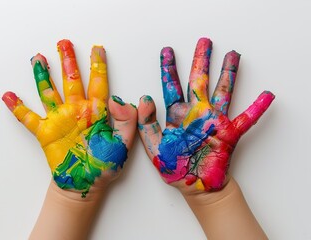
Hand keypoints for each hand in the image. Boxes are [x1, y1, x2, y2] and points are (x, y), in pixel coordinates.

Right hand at [2, 39, 136, 197]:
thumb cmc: (104, 165)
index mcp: (96, 112)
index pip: (98, 83)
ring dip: (43, 76)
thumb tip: (119, 98)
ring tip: (37, 58)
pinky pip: (29, 118)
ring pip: (50, 92)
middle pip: (71, 81)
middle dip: (68, 62)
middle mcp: (76, 111)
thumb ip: (126, 120)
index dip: (98, 66)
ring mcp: (60, 120)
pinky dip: (18, 107)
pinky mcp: (46, 133)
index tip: (97, 49)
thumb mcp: (122, 144)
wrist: (85, 183)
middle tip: (64, 43)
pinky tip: (9, 96)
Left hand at [138, 38, 273, 192]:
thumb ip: (147, 123)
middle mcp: (196, 113)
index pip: (172, 86)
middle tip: (204, 41)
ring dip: (228, 74)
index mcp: (177, 115)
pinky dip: (257, 108)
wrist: (194, 187)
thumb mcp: (154, 146)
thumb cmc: (174, 168)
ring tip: (233, 55)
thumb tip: (143, 98)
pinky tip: (267, 95)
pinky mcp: (229, 134)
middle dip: (201, 61)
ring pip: (223, 91)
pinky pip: (246, 119)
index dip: (169, 68)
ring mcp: (214, 121)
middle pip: (199, 81)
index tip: (167, 51)